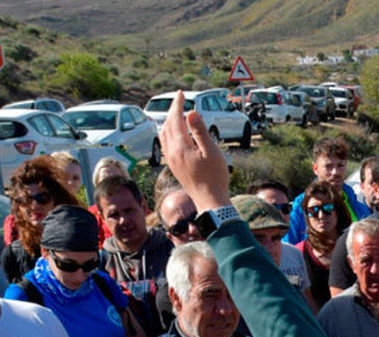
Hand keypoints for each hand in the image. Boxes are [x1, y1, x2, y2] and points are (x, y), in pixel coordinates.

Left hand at [159, 90, 231, 212]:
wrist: (210, 201)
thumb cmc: (215, 177)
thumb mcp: (211, 152)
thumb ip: (200, 131)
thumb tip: (191, 112)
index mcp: (180, 147)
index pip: (175, 120)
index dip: (177, 105)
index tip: (181, 94)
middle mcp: (171, 153)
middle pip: (167, 125)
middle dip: (172, 111)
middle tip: (180, 100)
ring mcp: (171, 161)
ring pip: (163, 135)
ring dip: (168, 122)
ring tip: (177, 114)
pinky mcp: (173, 167)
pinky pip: (165, 144)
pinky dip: (168, 133)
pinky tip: (176, 134)